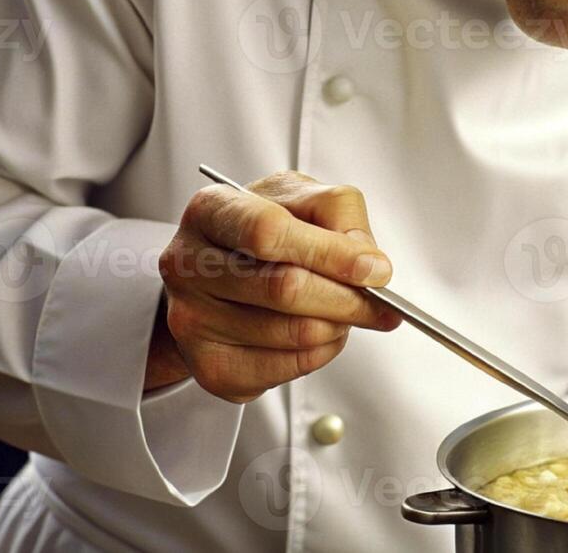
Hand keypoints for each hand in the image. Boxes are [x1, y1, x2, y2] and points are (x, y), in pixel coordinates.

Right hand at [148, 171, 399, 401]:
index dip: (330, 253)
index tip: (373, 268)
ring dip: (337, 325)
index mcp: (210, 210)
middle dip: (347, 297)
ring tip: (345, 312)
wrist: (219, 273)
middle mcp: (187, 265)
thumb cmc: (263, 231)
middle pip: (285, 288)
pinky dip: (321, 353)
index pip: (268, 231)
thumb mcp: (302, 199)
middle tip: (380, 301)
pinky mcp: (209, 367)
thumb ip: (340, 217)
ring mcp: (192, 319)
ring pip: (293, 333)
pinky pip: (287, 369)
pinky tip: (320, 333)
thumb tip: (368, 265)